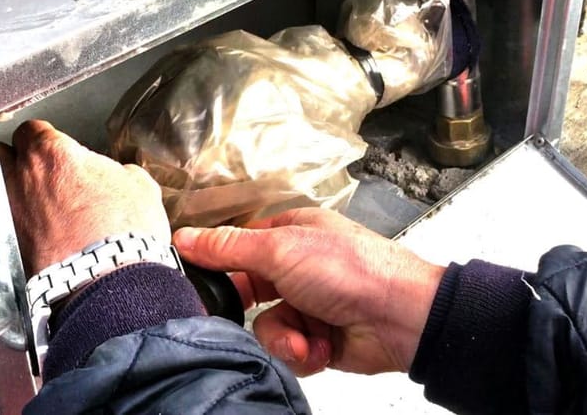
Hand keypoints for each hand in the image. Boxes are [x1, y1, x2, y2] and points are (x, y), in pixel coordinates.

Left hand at [0, 120, 170, 276]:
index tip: (56, 144)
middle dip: (16, 156)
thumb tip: (121, 176)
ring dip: (15, 189)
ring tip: (39, 198)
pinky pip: (9, 222)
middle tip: (40, 166)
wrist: (110, 281)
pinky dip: (21, 222)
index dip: (46, 136)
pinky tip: (43, 229)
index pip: (33, 130)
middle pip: (1, 153)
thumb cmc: (124, 232)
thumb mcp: (140, 186)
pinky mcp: (13, 245)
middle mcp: (23, 180)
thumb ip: (121, 172)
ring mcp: (12, 214)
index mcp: (52, 155)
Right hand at [173, 208, 443, 376]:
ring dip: (282, 337)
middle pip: (249, 291)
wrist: (400, 317)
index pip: (239, 246)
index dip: (219, 264)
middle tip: (243, 315)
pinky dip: (301, 352)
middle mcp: (299, 267)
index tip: (199, 281)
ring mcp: (310, 303)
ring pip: (266, 327)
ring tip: (303, 337)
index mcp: (291, 233)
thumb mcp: (280, 249)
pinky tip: (319, 347)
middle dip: (250, 309)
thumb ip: (229, 248)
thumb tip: (186, 237)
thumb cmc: (351, 269)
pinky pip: (288, 349)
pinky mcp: (319, 338)